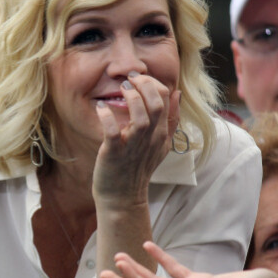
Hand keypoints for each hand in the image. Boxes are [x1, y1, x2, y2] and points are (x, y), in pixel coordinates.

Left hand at [92, 74, 179, 207]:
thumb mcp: (160, 145)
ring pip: (141, 118)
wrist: (122, 199)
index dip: (153, 82)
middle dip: (144, 85)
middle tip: (130, 79)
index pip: (166, 99)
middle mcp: (151, 140)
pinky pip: (113, 133)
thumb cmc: (137, 169)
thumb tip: (177, 93)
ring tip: (121, 89)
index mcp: (161, 134)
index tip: (139, 78)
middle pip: (156, 104)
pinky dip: (107, 118)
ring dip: (131, 99)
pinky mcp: (114, 154)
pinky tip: (101, 108)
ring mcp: (133, 148)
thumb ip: (171, 120)